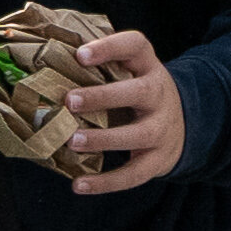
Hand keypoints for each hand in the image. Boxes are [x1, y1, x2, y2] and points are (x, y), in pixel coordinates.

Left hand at [42, 29, 193, 194]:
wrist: (183, 126)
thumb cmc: (138, 94)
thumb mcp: (132, 72)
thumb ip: (101, 66)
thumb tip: (47, 58)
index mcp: (148, 68)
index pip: (136, 46)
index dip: (110, 48)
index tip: (80, 55)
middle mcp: (160, 95)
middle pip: (140, 92)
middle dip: (104, 96)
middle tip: (70, 101)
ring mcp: (162, 129)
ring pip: (138, 134)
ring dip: (104, 139)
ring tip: (72, 142)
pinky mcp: (158, 160)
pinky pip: (134, 174)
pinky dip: (106, 182)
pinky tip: (79, 185)